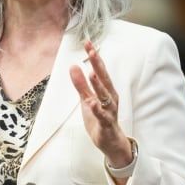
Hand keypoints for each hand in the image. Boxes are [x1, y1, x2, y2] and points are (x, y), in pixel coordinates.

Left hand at [69, 41, 131, 167]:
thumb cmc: (100, 117)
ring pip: (105, 96)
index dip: (94, 57)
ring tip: (92, 74)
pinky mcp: (106, 124)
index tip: (88, 43)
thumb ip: (80, 84)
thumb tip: (73, 66)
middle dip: (98, 65)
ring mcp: (109, 110)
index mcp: (106, 90)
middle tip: (92, 51)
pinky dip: (98, 110)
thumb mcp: (87, 99)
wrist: (111, 142)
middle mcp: (110, 97)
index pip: (100, 70)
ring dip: (98, 85)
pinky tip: (92, 103)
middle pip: (104, 79)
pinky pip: (102, 116)